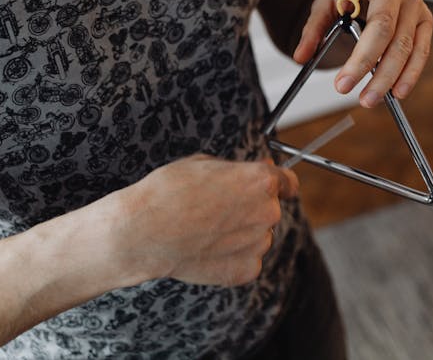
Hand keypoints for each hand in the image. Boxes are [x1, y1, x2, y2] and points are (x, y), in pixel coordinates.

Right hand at [111, 154, 298, 285]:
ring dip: (241, 234)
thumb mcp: (203, 162)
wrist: (144, 231)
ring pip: (258, 236)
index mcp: (261, 181)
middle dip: (249, 208)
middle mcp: (268, 211)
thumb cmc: (168, 192)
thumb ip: (236, 169)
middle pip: (269, 209)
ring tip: (206, 231)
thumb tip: (253, 170)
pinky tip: (207, 249)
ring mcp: (259, 243)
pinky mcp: (247, 269)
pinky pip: (247, 259)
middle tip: (217, 210)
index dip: (278, 184)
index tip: (273, 189)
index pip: (288, 182)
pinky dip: (232, 256)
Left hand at [293, 0, 432, 107]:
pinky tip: (397, 92)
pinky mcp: (425, 21)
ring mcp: (415, 3)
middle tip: (342, 87)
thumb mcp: (326, 4)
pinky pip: (420, 51)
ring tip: (368, 99)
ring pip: (403, 45)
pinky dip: (409, 74)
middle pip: (382, 26)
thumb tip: (302, 57)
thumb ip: (314, 29)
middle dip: (363, 61)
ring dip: (386, 76)